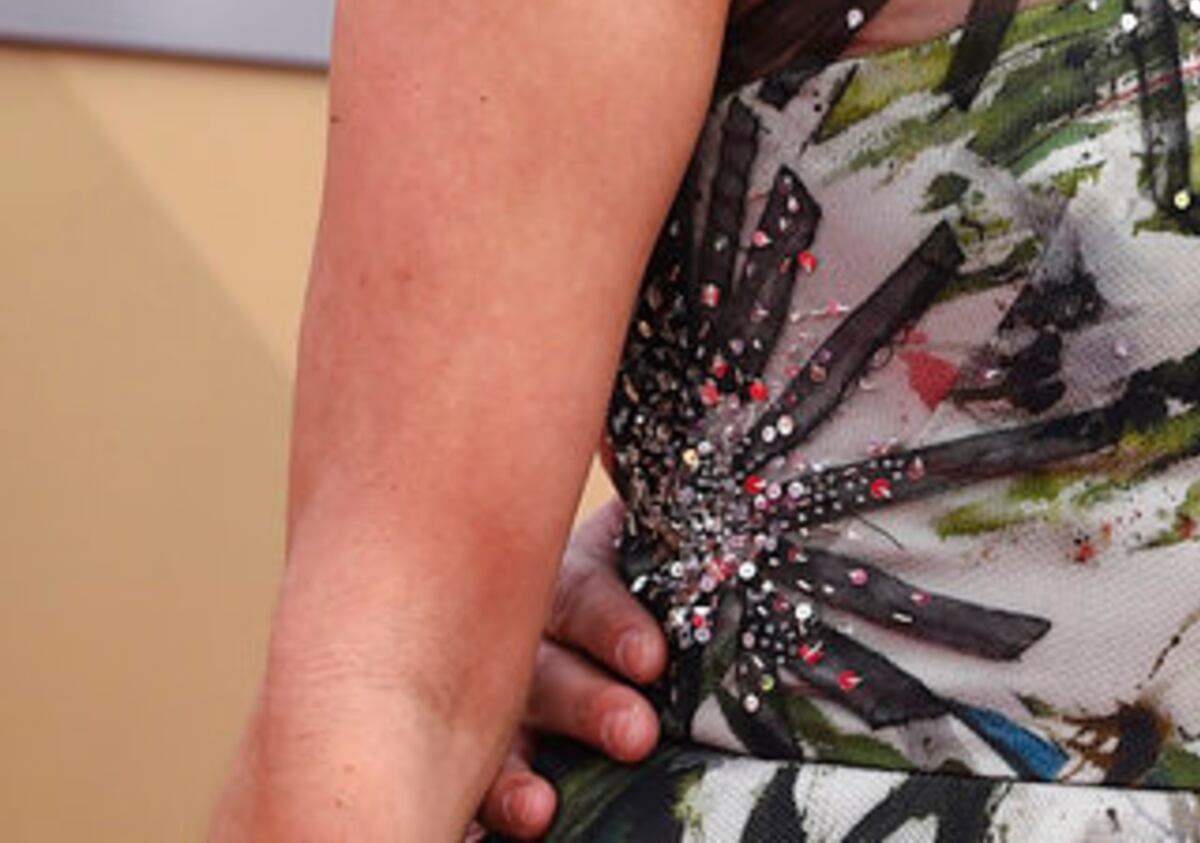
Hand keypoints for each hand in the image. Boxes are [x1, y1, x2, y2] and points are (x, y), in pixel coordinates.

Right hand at [473, 505, 662, 838]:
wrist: (604, 604)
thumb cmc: (653, 567)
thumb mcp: (659, 532)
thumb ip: (670, 505)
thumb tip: (703, 421)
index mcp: (566, 579)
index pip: (584, 595)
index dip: (615, 624)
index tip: (653, 658)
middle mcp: (519, 640)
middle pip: (544, 672)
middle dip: (590, 704)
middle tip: (638, 733)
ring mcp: (492, 703)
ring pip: (498, 735)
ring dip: (513, 776)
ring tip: (541, 810)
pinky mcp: (479, 757)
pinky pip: (471, 787)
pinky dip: (478, 812)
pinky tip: (482, 835)